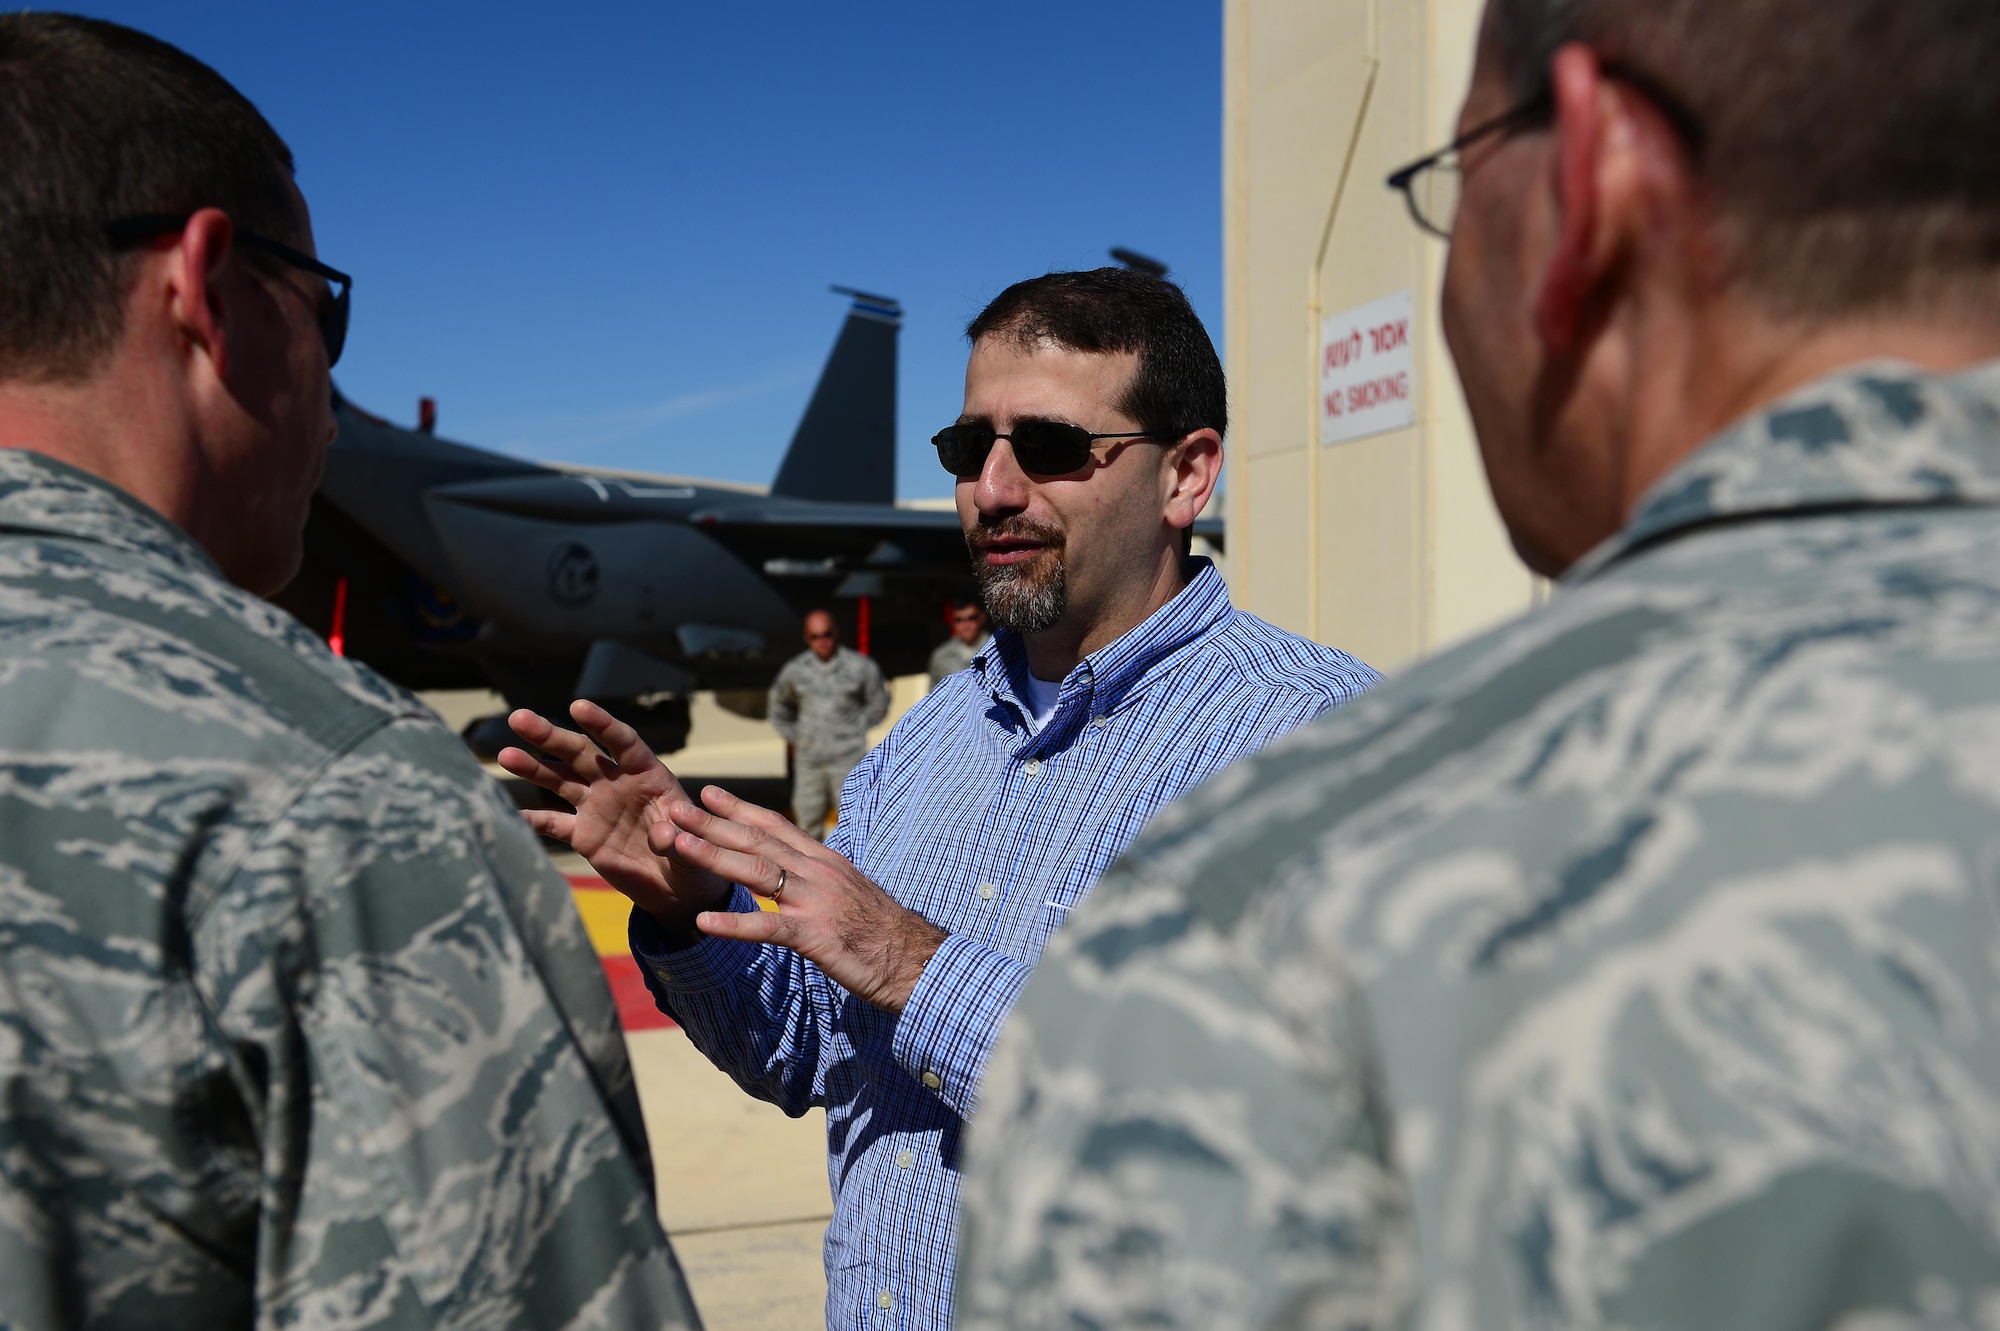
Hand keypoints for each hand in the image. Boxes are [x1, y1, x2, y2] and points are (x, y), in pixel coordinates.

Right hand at [498, 700, 730, 927]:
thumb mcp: (695, 847)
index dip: (602, 724)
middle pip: (580, 753)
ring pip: (560, 780)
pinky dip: (530, 821)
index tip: (578, 707)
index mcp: (649, 775)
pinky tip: (504, 814)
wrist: (679, 889)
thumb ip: (679, 837)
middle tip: (519, 718)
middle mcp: (617, 783)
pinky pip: (553, 824)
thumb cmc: (695, 857)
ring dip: (533, 767)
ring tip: (504, 753)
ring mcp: (597, 807)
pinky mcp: (584, 835)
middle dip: (550, 736)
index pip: (623, 742)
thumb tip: (664, 835)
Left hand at [655, 785, 948, 1011]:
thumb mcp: (850, 894)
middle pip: (758, 841)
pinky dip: (734, 923)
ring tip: (677, 845)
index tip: (709, 794)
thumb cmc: (884, 933)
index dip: (740, 809)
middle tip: (675, 808)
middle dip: (712, 824)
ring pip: (757, 872)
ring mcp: (817, 902)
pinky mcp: (816, 936)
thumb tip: (798, 874)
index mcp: (826, 862)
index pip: (777, 827)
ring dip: (713, 856)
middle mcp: (819, 873)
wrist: (917, 960)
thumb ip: (821, 880)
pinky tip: (704, 921)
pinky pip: (768, 928)